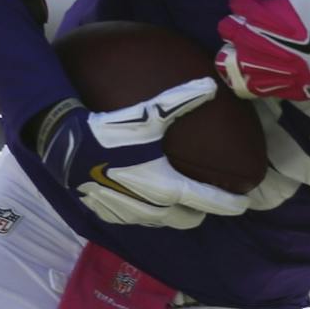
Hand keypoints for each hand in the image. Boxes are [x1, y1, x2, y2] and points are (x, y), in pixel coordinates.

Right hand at [35, 79, 251, 228]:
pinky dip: (148, 213)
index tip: (244, 203)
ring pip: (164, 222)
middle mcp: (153, 208)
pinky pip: (138, 220)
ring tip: (178, 198)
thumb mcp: (149, 114)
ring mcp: (130, 215)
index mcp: (168, 187)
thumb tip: (212, 85)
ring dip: (175, 213)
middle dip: (201, 211)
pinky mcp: (109, 216)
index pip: (209, 201)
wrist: (65, 147)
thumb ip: (182, 101)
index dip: (230, 203)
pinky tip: (144, 196)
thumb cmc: (110, 131)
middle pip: (189, 219)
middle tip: (206, 197)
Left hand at [216, 0, 309, 107]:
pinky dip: (239, 77)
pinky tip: (250, 71)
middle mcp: (249, 38)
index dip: (248, 2)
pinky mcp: (262, 86)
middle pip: (226, 27)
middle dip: (238, 24)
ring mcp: (254, 65)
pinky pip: (237, 83)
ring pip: (225, 56)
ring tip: (249, 49)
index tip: (262, 5)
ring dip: (234, 50)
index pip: (236, 2)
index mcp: (259, 12)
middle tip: (256, 26)